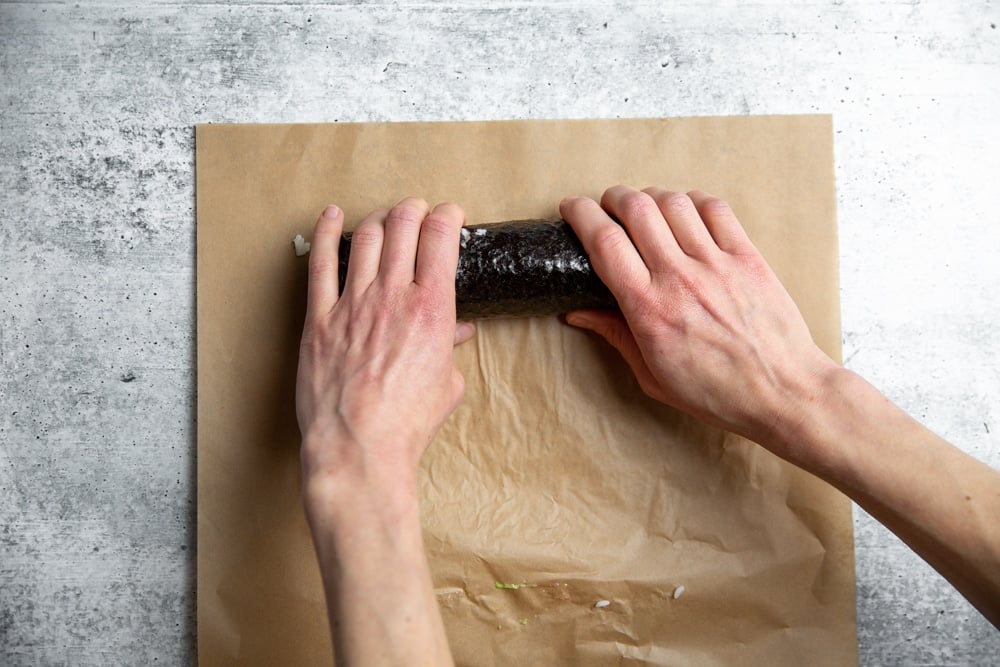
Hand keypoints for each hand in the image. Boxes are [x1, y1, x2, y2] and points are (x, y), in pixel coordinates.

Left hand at [296, 199, 474, 501]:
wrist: (359, 445)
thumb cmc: (407, 422)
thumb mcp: (448, 384)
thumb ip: (450, 348)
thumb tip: (458, 332)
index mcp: (432, 308)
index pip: (441, 238)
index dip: (447, 216)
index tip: (450, 215)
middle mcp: (393, 296)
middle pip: (402, 227)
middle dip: (414, 210)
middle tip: (418, 211)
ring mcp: (353, 304)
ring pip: (366, 238)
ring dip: (379, 219)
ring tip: (385, 218)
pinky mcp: (320, 319)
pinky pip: (321, 264)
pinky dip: (328, 233)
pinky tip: (332, 215)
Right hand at [561, 186, 836, 450]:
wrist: (782, 392)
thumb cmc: (717, 392)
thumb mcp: (652, 375)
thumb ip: (614, 335)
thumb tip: (577, 314)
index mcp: (648, 308)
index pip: (604, 241)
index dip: (581, 214)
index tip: (571, 208)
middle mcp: (679, 278)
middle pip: (636, 208)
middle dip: (613, 198)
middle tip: (608, 207)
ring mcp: (716, 264)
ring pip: (673, 202)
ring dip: (651, 197)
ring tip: (647, 209)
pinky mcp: (747, 257)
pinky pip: (716, 209)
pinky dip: (694, 202)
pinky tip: (687, 214)